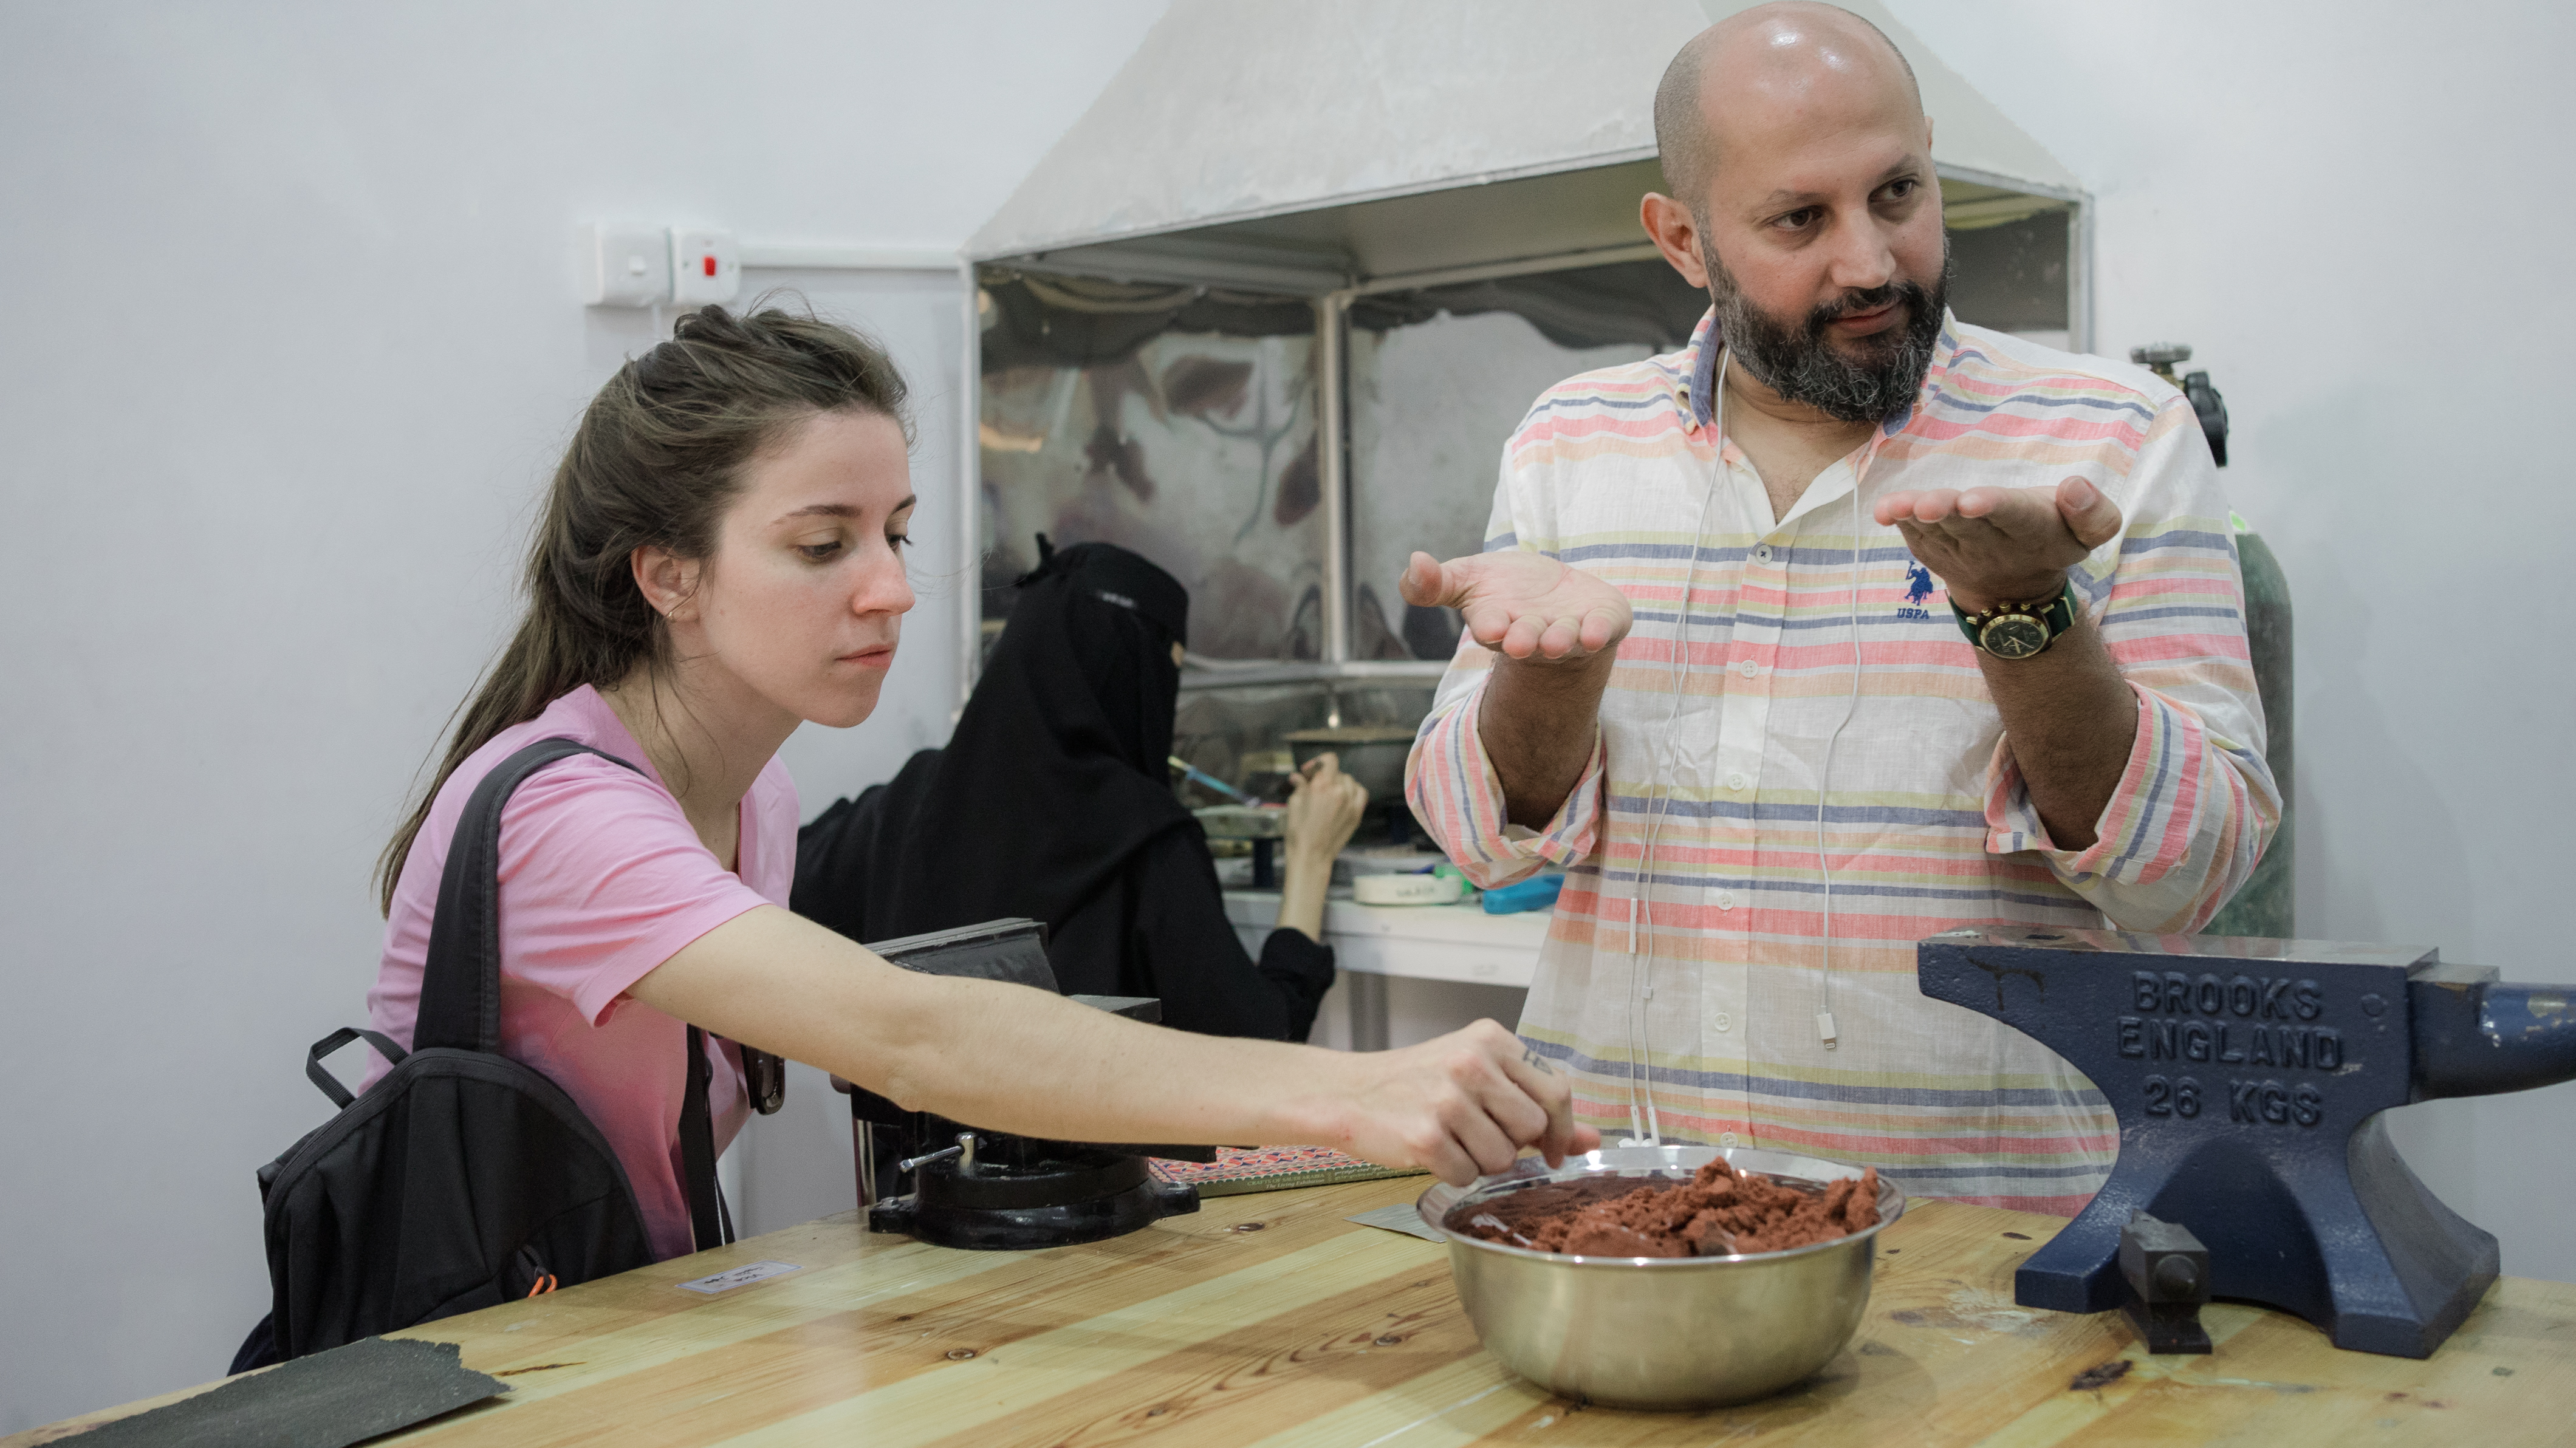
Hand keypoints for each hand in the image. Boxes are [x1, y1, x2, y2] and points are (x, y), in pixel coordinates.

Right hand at [1282, 752, 1366, 858]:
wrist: (1311, 856)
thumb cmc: (1299, 832)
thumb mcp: (1294, 805)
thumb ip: (1300, 787)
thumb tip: (1297, 778)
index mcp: (1322, 786)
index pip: (1329, 760)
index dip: (1318, 762)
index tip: (1310, 772)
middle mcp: (1339, 791)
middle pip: (1337, 772)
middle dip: (1325, 776)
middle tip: (1315, 785)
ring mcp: (1351, 803)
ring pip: (1350, 781)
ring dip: (1339, 783)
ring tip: (1329, 792)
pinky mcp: (1357, 814)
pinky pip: (1360, 793)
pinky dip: (1353, 791)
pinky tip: (1345, 797)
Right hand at [1328, 1020, 1600, 1183]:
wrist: (1349, 1093)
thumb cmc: (1418, 1084)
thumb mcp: (1480, 1077)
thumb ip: (1536, 1104)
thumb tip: (1594, 1141)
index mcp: (1491, 1038)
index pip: (1557, 1091)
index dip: (1560, 1129)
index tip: (1549, 1148)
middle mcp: (1471, 1062)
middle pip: (1531, 1129)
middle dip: (1512, 1144)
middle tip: (1478, 1134)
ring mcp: (1447, 1099)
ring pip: (1502, 1158)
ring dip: (1481, 1161)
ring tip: (1451, 1139)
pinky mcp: (1425, 1136)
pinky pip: (1467, 1176)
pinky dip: (1453, 1173)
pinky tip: (1432, 1152)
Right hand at [1399, 549, 1630, 663]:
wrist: (1557, 595)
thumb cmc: (1507, 589)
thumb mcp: (1468, 578)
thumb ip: (1436, 581)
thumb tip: (1413, 561)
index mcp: (1498, 624)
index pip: (1490, 627)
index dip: (1490, 627)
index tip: (1491, 627)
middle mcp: (1533, 634)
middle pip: (1527, 640)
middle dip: (1524, 640)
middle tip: (1520, 643)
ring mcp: (1568, 631)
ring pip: (1564, 639)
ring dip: (1559, 640)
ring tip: (1556, 642)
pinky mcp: (1602, 624)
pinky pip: (1602, 630)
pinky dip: (1598, 632)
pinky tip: (1594, 633)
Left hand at [1872, 476, 2123, 613]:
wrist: (2014, 589)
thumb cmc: (2053, 538)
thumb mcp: (2091, 533)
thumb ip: (2095, 515)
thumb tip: (2075, 488)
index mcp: (2033, 531)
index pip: (2014, 516)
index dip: (1995, 506)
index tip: (1973, 500)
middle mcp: (1992, 543)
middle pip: (1967, 524)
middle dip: (1947, 511)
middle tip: (1928, 505)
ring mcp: (1958, 550)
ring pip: (1936, 532)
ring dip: (1914, 517)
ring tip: (1896, 507)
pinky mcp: (1934, 551)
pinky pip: (1916, 538)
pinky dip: (1899, 523)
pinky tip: (1884, 510)